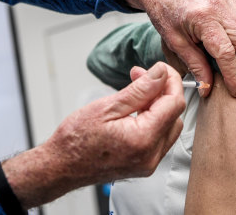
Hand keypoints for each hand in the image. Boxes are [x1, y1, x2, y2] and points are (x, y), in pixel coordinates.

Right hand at [2, 62, 184, 209]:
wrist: (60, 167)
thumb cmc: (76, 140)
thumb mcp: (107, 107)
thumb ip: (140, 89)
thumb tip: (161, 74)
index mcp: (144, 139)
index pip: (174, 103)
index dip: (171, 81)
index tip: (160, 69)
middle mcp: (151, 155)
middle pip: (175, 114)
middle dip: (162, 91)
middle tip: (141, 77)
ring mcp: (149, 162)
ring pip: (169, 124)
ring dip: (158, 104)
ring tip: (135, 92)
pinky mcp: (145, 163)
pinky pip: (160, 137)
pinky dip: (153, 119)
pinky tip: (136, 109)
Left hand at [122, 0, 235, 96]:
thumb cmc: (167, 15)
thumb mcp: (174, 43)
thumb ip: (194, 65)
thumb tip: (207, 87)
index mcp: (203, 18)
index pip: (226, 52)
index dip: (232, 75)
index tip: (235, 90)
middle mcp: (221, 6)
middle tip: (220, 54)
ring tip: (230, 40)